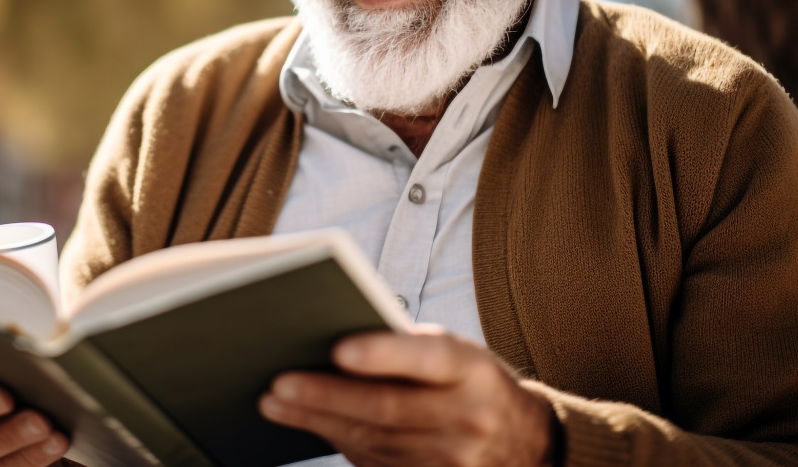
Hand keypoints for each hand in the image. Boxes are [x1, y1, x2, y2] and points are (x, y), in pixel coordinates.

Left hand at [259, 325, 556, 466]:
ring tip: (274, 401)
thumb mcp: (457, 354)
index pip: (427, 358)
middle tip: (278, 382)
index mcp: (471, 369)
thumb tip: (333, 342)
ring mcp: (451, 459)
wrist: (523, 442)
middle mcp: (466, 416)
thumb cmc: (471, 381)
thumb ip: (408, 348)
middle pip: (387, 407)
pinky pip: (375, 463)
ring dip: (317, 420)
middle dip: (326, 395)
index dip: (384, 354)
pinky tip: (306, 423)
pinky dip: (336, 441)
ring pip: (373, 440)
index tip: (339, 348)